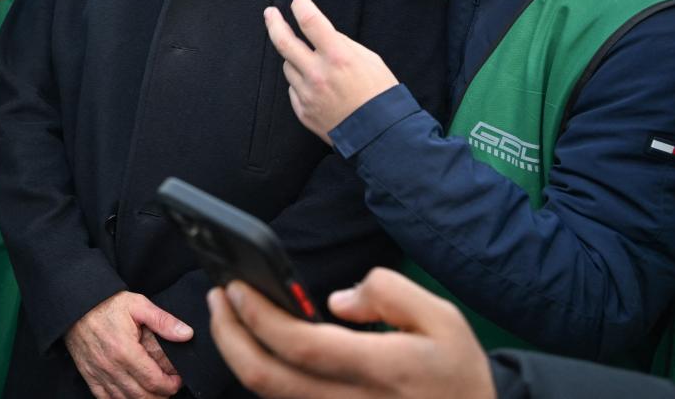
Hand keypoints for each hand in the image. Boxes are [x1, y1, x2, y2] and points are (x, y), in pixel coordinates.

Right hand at [64, 291, 192, 398]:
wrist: (75, 304)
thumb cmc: (107, 303)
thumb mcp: (138, 305)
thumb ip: (163, 321)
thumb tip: (186, 334)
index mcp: (125, 350)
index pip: (153, 380)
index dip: (170, 385)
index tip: (177, 381)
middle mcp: (111, 366)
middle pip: (141, 396)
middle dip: (159, 396)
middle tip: (168, 390)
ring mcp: (98, 372)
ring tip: (154, 394)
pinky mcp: (88, 375)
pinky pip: (105, 398)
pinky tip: (130, 397)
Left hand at [207, 269, 494, 398]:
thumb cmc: (456, 373)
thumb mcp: (444, 320)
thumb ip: (390, 293)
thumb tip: (335, 300)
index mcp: (382, 370)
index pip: (303, 347)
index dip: (261, 317)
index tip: (236, 287)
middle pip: (267, 379)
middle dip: (229, 335)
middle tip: (218, 297)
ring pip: (268, 395)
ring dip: (237, 352)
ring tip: (228, 314)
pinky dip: (260, 370)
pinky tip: (255, 342)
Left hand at [265, 0, 398, 143]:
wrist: (380, 135)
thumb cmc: (380, 95)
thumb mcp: (370, 59)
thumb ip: (343, 44)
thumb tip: (323, 35)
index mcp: (338, 57)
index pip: (310, 21)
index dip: (301, 5)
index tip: (299, 1)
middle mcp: (318, 74)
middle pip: (283, 41)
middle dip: (274, 23)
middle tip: (270, 13)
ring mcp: (307, 94)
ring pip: (288, 66)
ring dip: (295, 59)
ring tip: (313, 63)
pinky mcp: (303, 111)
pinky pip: (293, 89)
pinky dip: (301, 83)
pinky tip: (317, 87)